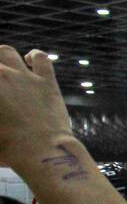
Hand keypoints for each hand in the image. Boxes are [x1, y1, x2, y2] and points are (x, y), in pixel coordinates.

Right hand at [0, 47, 72, 165]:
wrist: (41, 151)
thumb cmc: (6, 146)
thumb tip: (1, 107)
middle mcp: (0, 75)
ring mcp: (23, 76)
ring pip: (5, 52)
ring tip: (0, 65)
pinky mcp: (46, 81)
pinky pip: (41, 58)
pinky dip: (34, 56)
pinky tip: (29, 60)